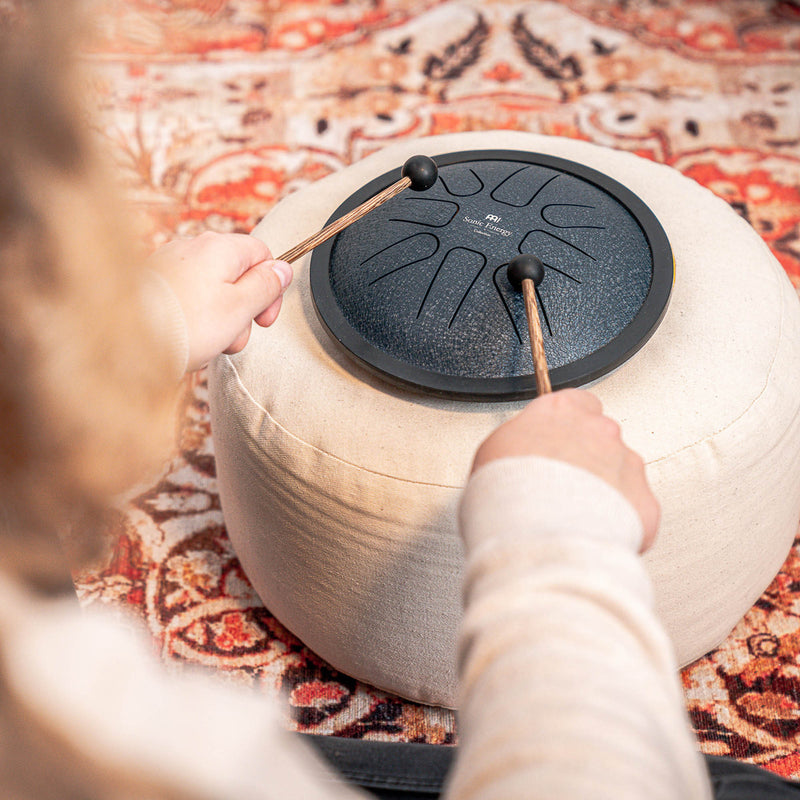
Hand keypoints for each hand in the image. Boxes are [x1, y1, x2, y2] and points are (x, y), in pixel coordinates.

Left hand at [147, 231, 291, 371]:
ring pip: (213, 289)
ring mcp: (171, 264)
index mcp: (220, 248)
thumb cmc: (185, 325)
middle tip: (235, 335)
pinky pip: (189, 297)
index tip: (264, 317)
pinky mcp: (155, 283)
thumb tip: (282, 270)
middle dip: (243, 309)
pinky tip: (188, 336)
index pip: (262, 254)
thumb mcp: (240, 307)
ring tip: (209, 341)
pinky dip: (195, 317)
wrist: (127, 341)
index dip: (271, 287)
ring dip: (220, 318)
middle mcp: (193, 248)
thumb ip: (266, 285)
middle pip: (237, 274)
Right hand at [472, 389, 659, 550]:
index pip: (577, 403)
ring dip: (605, 491)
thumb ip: (519, 442)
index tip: (558, 441)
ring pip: (622, 474)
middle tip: (562, 487)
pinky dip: (621, 522)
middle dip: (587, 461)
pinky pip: (636, 510)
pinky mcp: (644, 501)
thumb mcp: (493, 452)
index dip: (567, 427)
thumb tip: (518, 454)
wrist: (538, 536)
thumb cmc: (510, 495)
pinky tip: (592, 532)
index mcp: (561, 411)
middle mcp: (600, 431)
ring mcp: (626, 465)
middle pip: (602, 439)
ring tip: (574, 516)